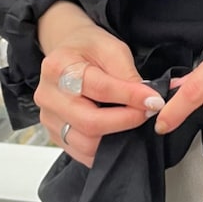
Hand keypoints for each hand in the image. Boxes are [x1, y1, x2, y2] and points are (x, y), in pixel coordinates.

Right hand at [35, 22, 163, 167]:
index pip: (99, 88)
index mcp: (59, 67)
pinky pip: (82, 152)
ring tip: (134, 120)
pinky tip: (119, 134)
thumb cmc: (88, 49)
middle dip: (126, 120)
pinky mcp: (55, 135)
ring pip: (86, 143)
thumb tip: (148, 101)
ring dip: (117, 137)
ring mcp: (49, 118)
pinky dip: (105, 148)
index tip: (154, 100)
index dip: (130, 97)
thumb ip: (127, 75)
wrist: (68, 53)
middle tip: (147, 113)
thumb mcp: (111, 49)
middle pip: (89, 122)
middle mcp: (48, 95)